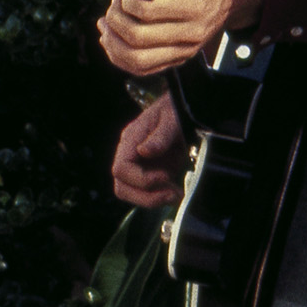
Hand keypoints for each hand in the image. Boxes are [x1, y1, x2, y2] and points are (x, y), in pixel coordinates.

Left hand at [98, 0, 258, 76]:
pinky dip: (119, 57)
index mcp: (195, 5)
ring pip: (136, 58)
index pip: (148, 12)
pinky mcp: (178, 59)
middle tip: (114, 6)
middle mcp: (191, 32)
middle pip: (138, 37)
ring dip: (113, 42)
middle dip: (116, 19)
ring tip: (107, 23)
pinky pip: (141, 68)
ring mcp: (184, 49)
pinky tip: (111, 39)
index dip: (127, 3)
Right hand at [111, 92, 188, 211]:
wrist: (186, 106)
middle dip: (146, 196)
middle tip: (173, 194)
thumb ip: (161, 135)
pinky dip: (161, 196)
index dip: (141, 179)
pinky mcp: (154, 171)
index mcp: (131, 139)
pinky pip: (148, 191)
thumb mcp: (173, 117)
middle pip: (122, 186)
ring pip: (133, 193)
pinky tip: (177, 191)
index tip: (166, 176)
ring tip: (176, 194)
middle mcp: (131, 154)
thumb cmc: (177, 107)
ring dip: (154, 199)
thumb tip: (144, 151)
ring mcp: (141, 165)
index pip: (121, 169)